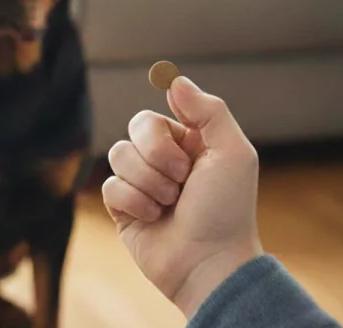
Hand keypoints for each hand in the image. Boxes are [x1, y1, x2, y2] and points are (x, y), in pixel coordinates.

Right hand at [102, 76, 262, 318]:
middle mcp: (163, 158)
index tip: (183, 147)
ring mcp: (141, 182)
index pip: (160, 111)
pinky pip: (110, 185)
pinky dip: (135, 201)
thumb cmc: (227, 209)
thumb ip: (209, 110)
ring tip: (170, 203)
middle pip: (135, 128)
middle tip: (182, 178)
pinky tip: (154, 218)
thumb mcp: (233, 153)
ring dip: (148, 181)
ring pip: (118, 155)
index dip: (166, 129)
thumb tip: (174, 79)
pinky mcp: (122, 207)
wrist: (208, 263)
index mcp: (190, 141)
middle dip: (158, 155)